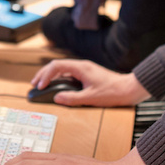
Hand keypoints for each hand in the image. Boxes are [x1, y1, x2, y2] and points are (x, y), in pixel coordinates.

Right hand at [30, 59, 149, 106]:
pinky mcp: (87, 75)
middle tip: (34, 84)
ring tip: (42, 85)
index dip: (45, 75)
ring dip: (51, 76)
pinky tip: (56, 87)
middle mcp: (81, 66)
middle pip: (57, 65)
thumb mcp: (90, 98)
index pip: (56, 66)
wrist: (129, 89)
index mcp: (81, 68)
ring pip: (62, 69)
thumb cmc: (113, 92)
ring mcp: (84, 70)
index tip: (39, 86)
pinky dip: (59, 79)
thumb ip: (72, 98)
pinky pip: (69, 74)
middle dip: (44, 74)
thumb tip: (56, 98)